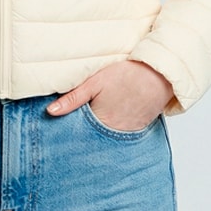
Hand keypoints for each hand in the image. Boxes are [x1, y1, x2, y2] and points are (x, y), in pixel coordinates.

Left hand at [46, 60, 172, 131]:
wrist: (160, 73)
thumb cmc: (127, 74)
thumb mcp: (95, 82)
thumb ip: (73, 98)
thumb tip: (50, 111)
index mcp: (101, 121)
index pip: (81, 134)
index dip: (72, 132)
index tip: (63, 135)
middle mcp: (115, 131)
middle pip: (95, 137)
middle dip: (86, 135)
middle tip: (79, 132)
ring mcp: (130, 131)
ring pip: (110, 136)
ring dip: (103, 132)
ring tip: (97, 125)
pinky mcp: (140, 127)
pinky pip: (125, 133)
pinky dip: (117, 129)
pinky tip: (114, 120)